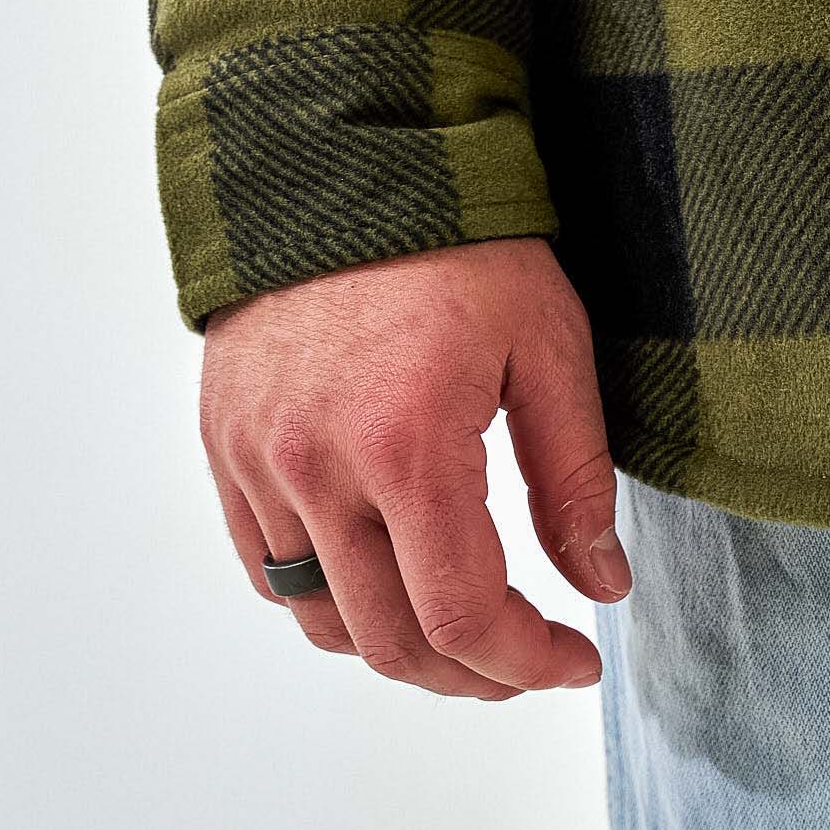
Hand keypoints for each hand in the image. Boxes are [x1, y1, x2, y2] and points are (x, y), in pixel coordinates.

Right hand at [199, 236, 632, 700]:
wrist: (343, 154)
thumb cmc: (453, 237)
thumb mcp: (546, 343)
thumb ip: (574, 477)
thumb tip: (601, 585)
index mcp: (405, 444)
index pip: (460, 617)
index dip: (526, 664)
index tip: (575, 657)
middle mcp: (316, 466)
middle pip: (388, 640)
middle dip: (469, 675)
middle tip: (523, 655)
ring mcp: (259, 457)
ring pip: (321, 616)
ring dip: (396, 643)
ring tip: (456, 619)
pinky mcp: (228, 440)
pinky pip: (267, 565)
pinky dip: (326, 594)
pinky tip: (380, 569)